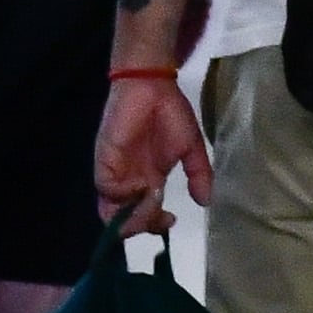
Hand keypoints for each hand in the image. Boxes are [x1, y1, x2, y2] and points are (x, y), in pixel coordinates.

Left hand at [95, 78, 210, 236]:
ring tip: (153, 204)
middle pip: (123, 218)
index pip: (143, 214)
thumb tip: (207, 201)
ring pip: (111, 208)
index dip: (154, 224)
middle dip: (141, 226)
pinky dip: (124, 194)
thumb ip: (199, 175)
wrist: (152, 86)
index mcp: (147, 179)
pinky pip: (107, 187)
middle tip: (160, 218)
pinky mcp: (105, 159)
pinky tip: (142, 186)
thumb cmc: (170, 112)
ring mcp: (115, 170)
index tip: (172, 220)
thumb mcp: (192, 148)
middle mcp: (128, 179)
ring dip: (132, 214)